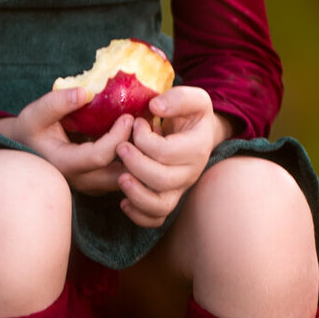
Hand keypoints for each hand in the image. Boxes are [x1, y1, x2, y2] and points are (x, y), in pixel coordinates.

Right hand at [0, 87, 137, 195]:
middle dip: (138, 151)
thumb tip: (85, 92)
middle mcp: (82, 181)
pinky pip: (126, 177)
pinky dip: (137, 159)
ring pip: (128, 179)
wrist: (26, 150)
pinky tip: (142, 139)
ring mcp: (93, 186)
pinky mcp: (101, 183)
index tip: (129, 116)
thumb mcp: (35, 114)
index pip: (99, 156)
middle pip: (121, 174)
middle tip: (146, 125)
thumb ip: (56, 103)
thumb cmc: (30, 131)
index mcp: (65, 164)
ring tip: (148, 131)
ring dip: (141, 157)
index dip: (118, 137)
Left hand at [113, 85, 229, 228]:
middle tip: (120, 147)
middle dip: (136, 164)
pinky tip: (123, 200)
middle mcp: (191, 173)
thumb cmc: (190, 114)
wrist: (197, 134)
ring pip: (160, 206)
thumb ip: (178, 98)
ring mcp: (180, 189)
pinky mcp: (169, 199)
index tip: (136, 123)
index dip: (144, 139)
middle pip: (162, 180)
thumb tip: (155, 107)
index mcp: (197, 148)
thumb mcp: (193, 98)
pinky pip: (156, 219)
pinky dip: (138, 215)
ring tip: (121, 176)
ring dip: (136, 194)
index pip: (166, 152)